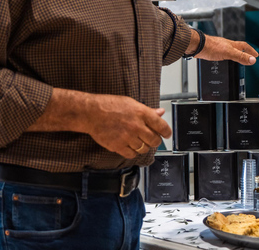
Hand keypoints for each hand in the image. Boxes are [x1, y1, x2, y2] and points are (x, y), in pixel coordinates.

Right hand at [27, 89, 171, 159]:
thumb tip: (159, 112)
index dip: (167, 132)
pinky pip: (132, 154)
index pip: (161, 126)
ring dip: (143, 147)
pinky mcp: (118, 146)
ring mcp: (128, 137)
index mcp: (141, 113)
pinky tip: (130, 146)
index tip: (167, 134)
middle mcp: (136, 126)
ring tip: (139, 141)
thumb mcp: (131, 103)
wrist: (91, 113)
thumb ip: (147, 111)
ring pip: (144, 148)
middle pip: (154, 140)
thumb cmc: (109, 105)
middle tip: (152, 139)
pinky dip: (133, 152)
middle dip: (155, 141)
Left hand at [194, 35, 257, 64]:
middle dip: (244, 52)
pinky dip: (226, 58)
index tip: (256, 55)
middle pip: (238, 48)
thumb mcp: (229, 53)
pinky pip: (223, 55)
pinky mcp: (213, 52)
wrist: (198, 46)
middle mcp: (226, 45)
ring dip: (235, 55)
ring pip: (230, 51)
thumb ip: (240, 56)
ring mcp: (219, 48)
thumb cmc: (210, 47)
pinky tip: (224, 61)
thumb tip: (252, 60)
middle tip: (249, 57)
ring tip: (238, 60)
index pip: (244, 46)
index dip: (251, 51)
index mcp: (232, 44)